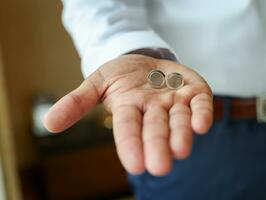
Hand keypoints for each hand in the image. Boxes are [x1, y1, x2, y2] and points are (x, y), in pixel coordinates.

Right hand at [43, 55, 212, 175]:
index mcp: (129, 109)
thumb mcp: (96, 82)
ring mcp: (175, 101)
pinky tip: (201, 125)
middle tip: (160, 167)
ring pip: (179, 119)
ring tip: (181, 150)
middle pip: (155, 129)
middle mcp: (153, 110)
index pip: (128, 129)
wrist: (146, 60)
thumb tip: (48, 123)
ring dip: (181, 133)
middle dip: (157, 146)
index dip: (131, 145)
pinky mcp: (193, 91)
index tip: (135, 165)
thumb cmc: (121, 75)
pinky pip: (200, 103)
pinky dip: (202, 113)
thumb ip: (77, 102)